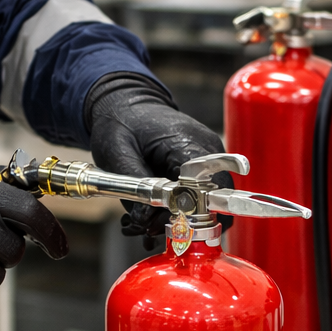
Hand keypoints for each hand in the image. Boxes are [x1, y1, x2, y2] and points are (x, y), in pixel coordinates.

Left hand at [84, 72, 224, 238]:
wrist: (128, 102)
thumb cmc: (122, 121)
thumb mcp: (116, 153)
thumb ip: (133, 186)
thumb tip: (146, 220)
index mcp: (186, 143)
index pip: (207, 186)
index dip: (193, 212)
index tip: (171, 225)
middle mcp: (207, 149)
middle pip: (215, 199)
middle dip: (185, 221)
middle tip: (150, 228)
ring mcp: (210, 156)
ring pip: (211, 202)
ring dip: (182, 218)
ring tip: (147, 220)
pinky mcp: (205, 164)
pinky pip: (203, 194)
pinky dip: (182, 208)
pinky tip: (157, 210)